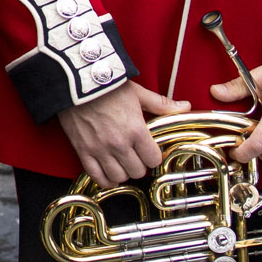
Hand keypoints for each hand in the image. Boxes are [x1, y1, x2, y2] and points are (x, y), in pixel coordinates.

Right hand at [55, 80, 184, 185]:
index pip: (153, 160)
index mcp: (136, 130)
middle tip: (135, 156)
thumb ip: (161, 104)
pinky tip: (109, 173)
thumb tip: (185, 106)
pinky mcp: (83, 151)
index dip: (153, 156)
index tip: (149, 151)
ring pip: (119, 177)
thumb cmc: (108, 85)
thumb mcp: (138, 92)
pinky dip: (105, 179)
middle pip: (137, 171)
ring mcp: (100, 150)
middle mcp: (119, 144)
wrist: (76, 81)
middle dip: (139, 165)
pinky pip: (97, 177)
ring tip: (122, 162)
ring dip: (123, 172)